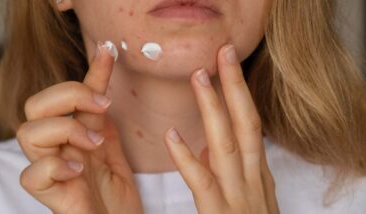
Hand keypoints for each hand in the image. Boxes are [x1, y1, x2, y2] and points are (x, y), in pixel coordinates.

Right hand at [17, 44, 142, 213]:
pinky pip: (32, 175)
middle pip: (35, 106)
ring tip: (92, 144)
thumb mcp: (114, 155)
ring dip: (64, 129)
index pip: (73, 97)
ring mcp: (52, 171)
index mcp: (74, 138)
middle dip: (68, 96)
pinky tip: (78, 170)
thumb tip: (102, 95)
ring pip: (27, 133)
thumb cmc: (116, 201)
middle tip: (102, 106)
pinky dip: (54, 166)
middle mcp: (58, 150)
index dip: (91, 72)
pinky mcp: (51, 196)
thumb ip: (104, 129)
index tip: (109, 52)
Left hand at [164, 44, 278, 213]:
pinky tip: (172, 134)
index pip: (250, 124)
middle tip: (222, 53)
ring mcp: (239, 196)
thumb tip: (202, 146)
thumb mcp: (247, 196)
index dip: (240, 92)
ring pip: (227, 144)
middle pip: (246, 123)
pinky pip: (203, 182)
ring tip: (200, 78)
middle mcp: (252, 180)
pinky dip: (187, 157)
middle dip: (235, 86)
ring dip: (214, 109)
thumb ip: (227, 170)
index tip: (227, 65)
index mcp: (257, 173)